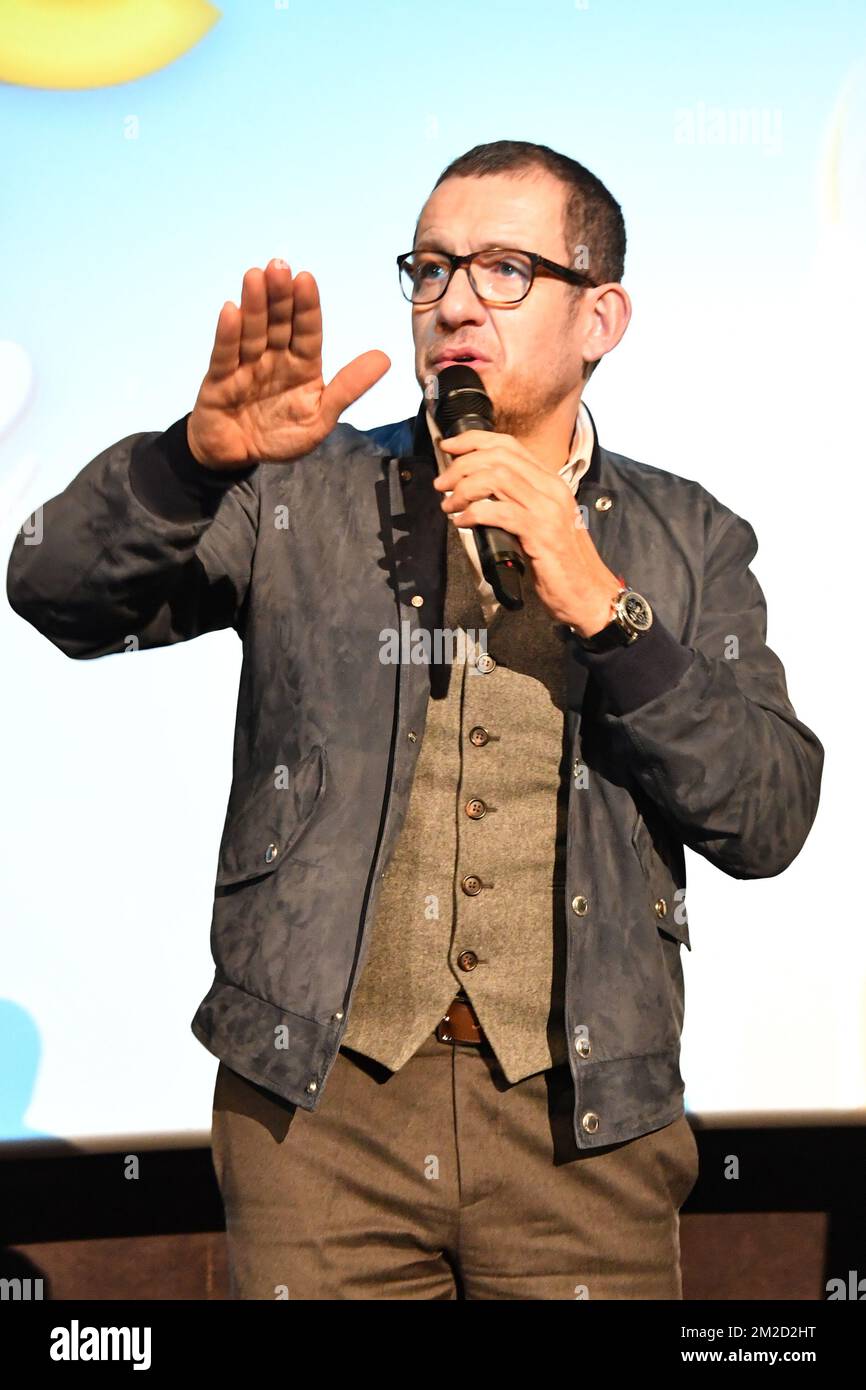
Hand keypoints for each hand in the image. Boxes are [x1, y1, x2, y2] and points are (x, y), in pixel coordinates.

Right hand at [187, 258, 390, 468]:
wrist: (237, 456)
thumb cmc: (280, 436)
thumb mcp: (320, 418)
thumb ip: (347, 389)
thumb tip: (385, 358)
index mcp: (302, 365)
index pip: (307, 331)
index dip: (307, 307)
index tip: (306, 279)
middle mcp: (274, 358)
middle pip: (278, 323)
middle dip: (279, 296)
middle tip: (279, 265)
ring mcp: (246, 366)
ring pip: (252, 332)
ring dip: (254, 305)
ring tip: (255, 276)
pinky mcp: (219, 380)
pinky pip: (225, 356)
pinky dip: (228, 335)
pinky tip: (231, 311)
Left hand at [434, 430, 620, 634]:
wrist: (587, 592)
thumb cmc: (559, 562)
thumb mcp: (539, 522)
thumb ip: (517, 501)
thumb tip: (477, 491)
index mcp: (550, 481)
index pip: (509, 444)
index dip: (474, 441)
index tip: (448, 447)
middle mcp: (551, 488)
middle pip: (498, 457)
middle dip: (461, 465)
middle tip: (441, 484)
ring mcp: (547, 509)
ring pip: (496, 478)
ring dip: (464, 488)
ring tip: (449, 505)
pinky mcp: (540, 533)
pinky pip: (498, 512)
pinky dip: (473, 513)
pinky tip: (462, 523)